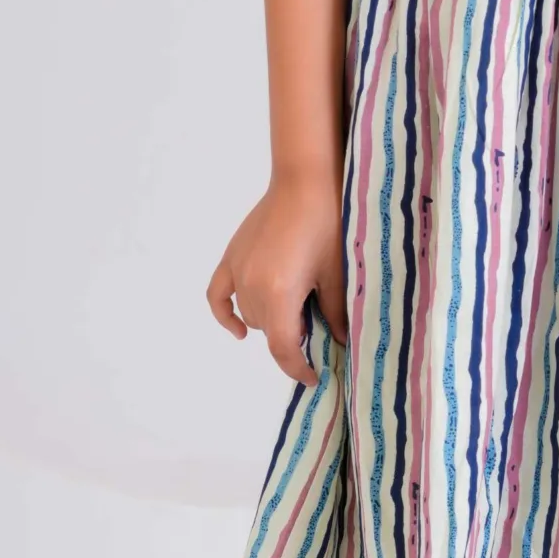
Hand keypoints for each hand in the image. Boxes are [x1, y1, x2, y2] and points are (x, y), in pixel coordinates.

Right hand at [206, 170, 346, 386]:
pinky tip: (238, 329)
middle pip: (268, 332)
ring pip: (250, 315)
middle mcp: (253, 286)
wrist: (305, 181)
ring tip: (297, 307)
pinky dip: (225, 315)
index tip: (313, 377)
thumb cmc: (327, 222)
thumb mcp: (336, 273)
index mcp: (280, 293)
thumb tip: (341, 342)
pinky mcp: (232, 257)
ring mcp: (238, 271)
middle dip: (291, 338)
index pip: (284, 348)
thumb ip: (335, 313)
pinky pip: (217, 295)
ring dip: (270, 321)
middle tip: (318, 327)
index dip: (298, 368)